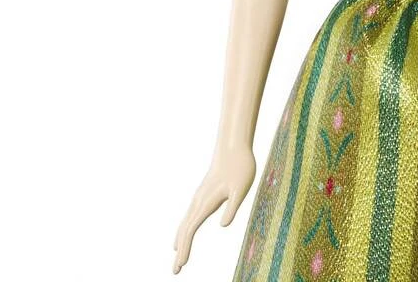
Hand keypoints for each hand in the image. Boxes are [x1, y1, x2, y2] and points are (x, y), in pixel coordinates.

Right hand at [173, 145, 255, 273]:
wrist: (234, 147)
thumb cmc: (241, 167)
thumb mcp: (241, 189)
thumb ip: (232, 207)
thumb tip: (223, 226)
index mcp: (206, 202)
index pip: (190, 230)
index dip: (185, 249)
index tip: (180, 265)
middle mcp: (198, 201)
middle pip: (184, 230)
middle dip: (180, 251)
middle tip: (175, 271)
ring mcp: (199, 197)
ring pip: (185, 223)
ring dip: (181, 241)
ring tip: (178, 257)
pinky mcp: (203, 194)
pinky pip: (190, 216)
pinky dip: (185, 229)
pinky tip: (185, 234)